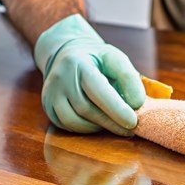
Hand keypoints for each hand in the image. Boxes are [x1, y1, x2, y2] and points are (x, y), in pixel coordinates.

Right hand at [35, 14, 145, 134]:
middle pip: (86, 109)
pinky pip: (67, 125)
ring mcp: (50, 93)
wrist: (66, 54)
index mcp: (79, 63)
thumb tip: (136, 104)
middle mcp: (60, 78)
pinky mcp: (48, 105)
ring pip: (75, 121)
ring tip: (115, 124)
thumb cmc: (96, 59)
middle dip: (111, 122)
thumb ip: (128, 77)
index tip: (133, 122)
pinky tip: (98, 123)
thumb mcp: (115, 59)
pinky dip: (86, 128)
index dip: (116, 108)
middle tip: (130, 130)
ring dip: (98, 127)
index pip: (97, 89)